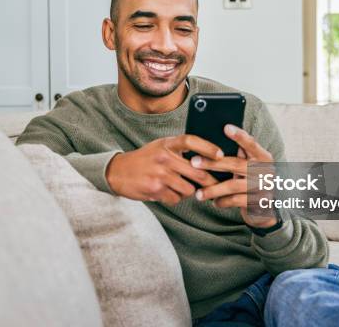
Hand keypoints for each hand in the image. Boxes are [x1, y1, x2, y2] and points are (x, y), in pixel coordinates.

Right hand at [106, 135, 221, 205]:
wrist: (118, 171)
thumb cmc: (145, 159)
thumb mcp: (160, 146)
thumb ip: (179, 149)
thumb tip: (207, 158)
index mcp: (167, 143)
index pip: (191, 141)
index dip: (208, 147)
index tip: (220, 155)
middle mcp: (164, 157)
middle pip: (197, 171)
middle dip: (210, 181)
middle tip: (217, 185)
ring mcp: (160, 174)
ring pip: (188, 189)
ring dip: (189, 191)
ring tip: (181, 187)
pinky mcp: (155, 189)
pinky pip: (176, 198)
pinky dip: (175, 198)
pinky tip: (167, 192)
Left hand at [191, 125, 277, 227]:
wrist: (268, 208)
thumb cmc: (253, 180)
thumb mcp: (250, 166)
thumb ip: (241, 154)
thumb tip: (218, 137)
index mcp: (264, 157)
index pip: (251, 143)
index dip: (239, 136)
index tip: (226, 127)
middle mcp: (266, 170)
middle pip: (236, 164)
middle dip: (212, 163)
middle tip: (194, 162)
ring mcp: (264, 187)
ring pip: (233, 185)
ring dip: (213, 189)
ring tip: (198, 194)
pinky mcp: (260, 202)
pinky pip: (236, 201)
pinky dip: (223, 201)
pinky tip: (214, 202)